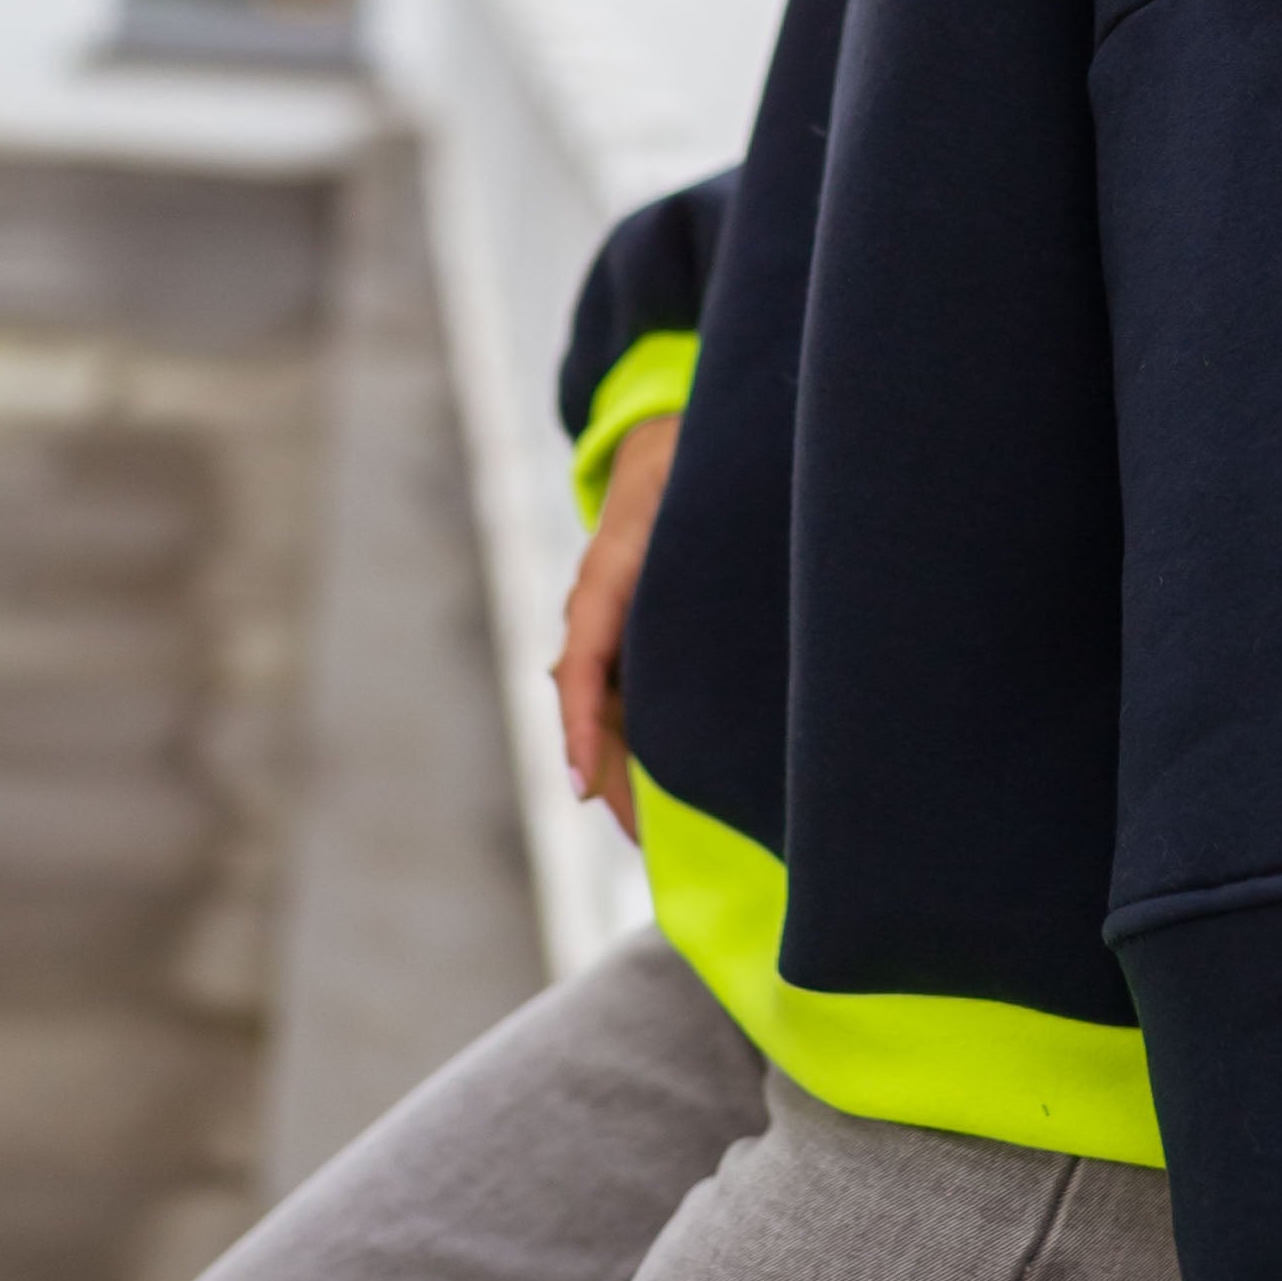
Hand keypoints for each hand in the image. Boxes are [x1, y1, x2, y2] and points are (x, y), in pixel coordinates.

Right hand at [552, 413, 679, 841]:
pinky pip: (626, 694)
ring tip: (654, 833)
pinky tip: (669, 782)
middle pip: (593, 703)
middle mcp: (598, 606)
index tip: (582, 787)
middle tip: (643, 840)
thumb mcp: (689, 485)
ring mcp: (612, 622)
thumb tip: (701, 598)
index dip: (580, 728)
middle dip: (610, 774)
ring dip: (625, 766)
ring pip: (608, 705)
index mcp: (606, 574)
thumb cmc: (690, 461)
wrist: (669, 440)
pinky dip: (640, 739)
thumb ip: (690, 535)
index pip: (580, 664)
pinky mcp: (633, 633)